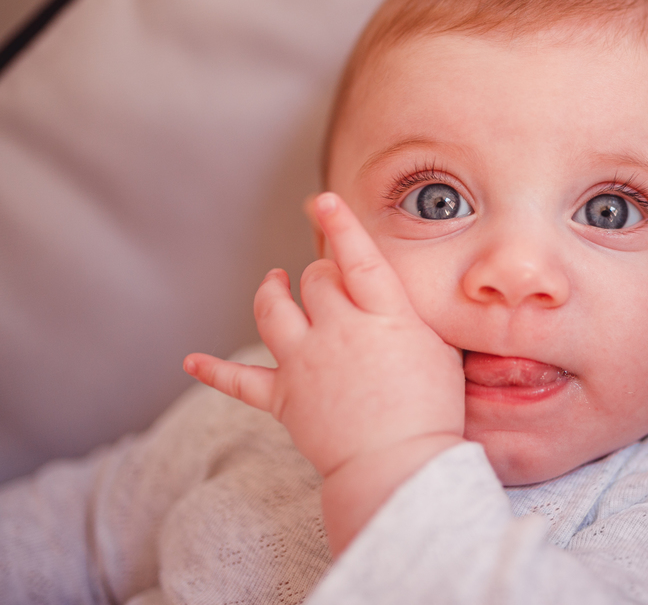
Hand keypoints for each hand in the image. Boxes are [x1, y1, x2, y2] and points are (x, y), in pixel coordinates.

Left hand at [184, 192, 464, 552]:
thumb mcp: (438, 349)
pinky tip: (192, 362)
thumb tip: (394, 298)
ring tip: (273, 283)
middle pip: (316, 280)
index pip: (356, 257)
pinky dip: (214, 371)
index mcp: (385, 315)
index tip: (322, 200)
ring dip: (271, 292)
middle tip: (332, 278)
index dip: (339, 224)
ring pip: (274, 310)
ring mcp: (306, 363)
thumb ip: (410, 317)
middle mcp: (339, 330)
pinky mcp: (284, 398)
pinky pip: (240, 381)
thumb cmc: (431, 410)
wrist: (399, 465)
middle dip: (321, 274)